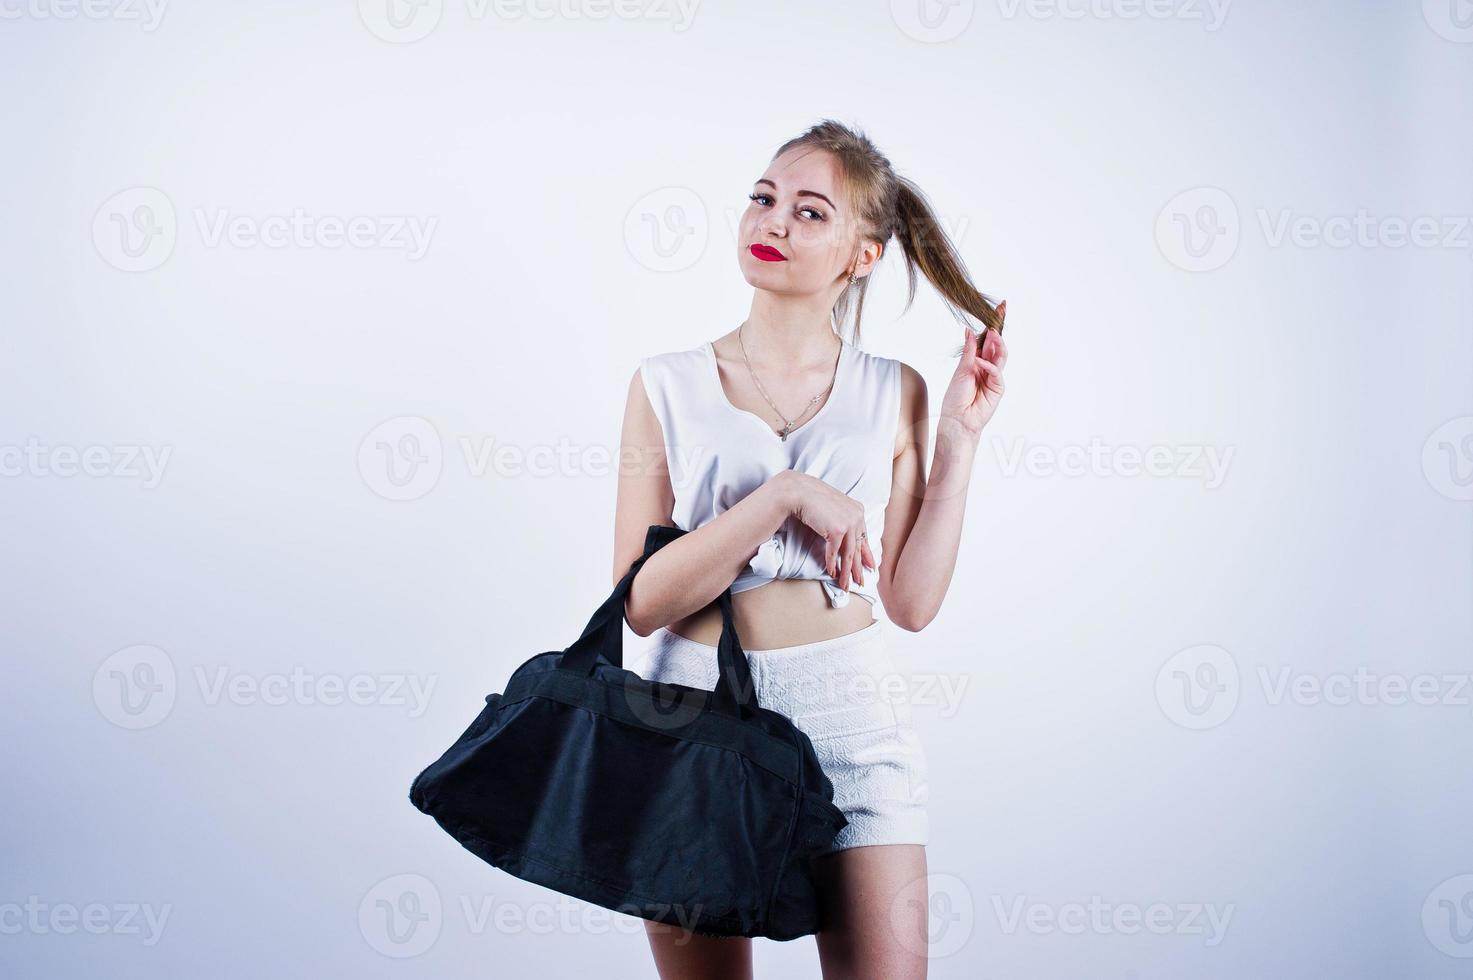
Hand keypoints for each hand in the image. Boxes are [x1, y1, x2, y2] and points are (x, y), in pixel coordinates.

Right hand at [781, 472, 875, 591]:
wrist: (799, 491)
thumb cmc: (812, 499)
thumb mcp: (833, 508)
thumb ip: (841, 519)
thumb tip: (843, 536)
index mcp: (857, 510)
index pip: (863, 537)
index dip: (867, 554)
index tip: (871, 567)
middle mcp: (856, 516)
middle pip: (858, 548)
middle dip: (858, 568)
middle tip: (861, 583)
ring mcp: (848, 523)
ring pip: (848, 554)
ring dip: (846, 573)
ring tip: (845, 586)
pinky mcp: (837, 530)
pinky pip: (834, 553)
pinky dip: (832, 564)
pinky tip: (831, 573)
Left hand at [939, 300, 1007, 438]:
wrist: (957, 419)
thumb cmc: (956, 397)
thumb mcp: (961, 370)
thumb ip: (969, 351)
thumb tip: (969, 331)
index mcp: (977, 360)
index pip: (988, 339)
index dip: (993, 324)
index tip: (999, 308)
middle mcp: (987, 366)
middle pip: (997, 344)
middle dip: (999, 327)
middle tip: (999, 313)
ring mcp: (994, 377)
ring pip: (1001, 355)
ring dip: (998, 343)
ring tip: (993, 333)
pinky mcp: (998, 388)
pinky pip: (996, 372)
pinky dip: (988, 366)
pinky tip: (979, 363)